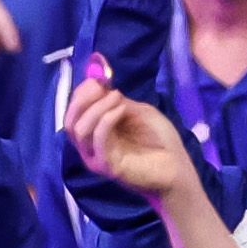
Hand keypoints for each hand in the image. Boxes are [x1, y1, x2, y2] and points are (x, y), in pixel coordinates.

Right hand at [63, 64, 195, 204]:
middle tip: (102, 88)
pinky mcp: (107, 166)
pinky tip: (121, 110)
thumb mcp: (138, 111)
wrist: (177, 167)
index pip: (74, 111)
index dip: (82, 93)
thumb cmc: (160, 140)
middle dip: (82, 99)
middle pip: (69, 121)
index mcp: (96, 132)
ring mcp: (97, 157)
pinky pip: (97, 139)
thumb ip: (117, 101)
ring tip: (119, 99)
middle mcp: (91, 146)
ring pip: (79, 130)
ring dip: (97, 108)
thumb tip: (97, 84)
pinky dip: (106, 120)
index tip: (99, 80)